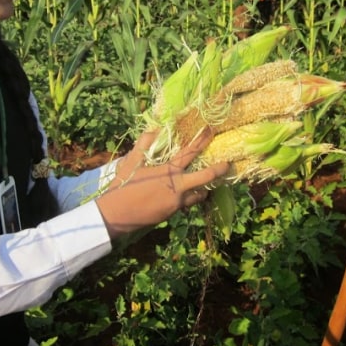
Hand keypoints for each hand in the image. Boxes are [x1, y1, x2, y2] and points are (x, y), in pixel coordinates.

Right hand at [96, 127, 228, 237]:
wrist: (116, 215)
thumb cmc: (122, 186)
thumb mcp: (131, 162)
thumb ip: (144, 144)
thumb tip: (154, 129)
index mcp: (168, 171)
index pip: (190, 152)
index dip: (202, 140)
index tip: (212, 130)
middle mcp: (177, 187)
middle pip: (206, 178)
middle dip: (219, 170)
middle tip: (228, 164)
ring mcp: (176, 202)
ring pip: (199, 195)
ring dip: (204, 188)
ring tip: (206, 183)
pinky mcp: (172, 213)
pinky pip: (186, 203)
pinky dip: (189, 197)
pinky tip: (184, 193)